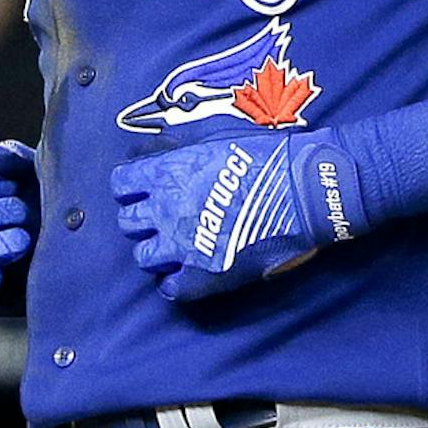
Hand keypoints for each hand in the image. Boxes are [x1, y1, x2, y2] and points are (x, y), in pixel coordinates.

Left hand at [112, 131, 362, 303]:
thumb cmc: (268, 158)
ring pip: (144, 257)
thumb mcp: (216, 139)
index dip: (131, 189)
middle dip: (143, 220)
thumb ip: (179, 149)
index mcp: (167, 174)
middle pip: (129, 223)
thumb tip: (152, 151)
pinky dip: (175, 282)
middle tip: (165, 219)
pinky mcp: (201, 277)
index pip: (121, 185)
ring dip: (157, 251)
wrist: (305, 190)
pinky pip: (169, 288)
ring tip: (178, 247)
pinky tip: (189, 272)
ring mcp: (180, 246)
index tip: (142, 191)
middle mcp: (165, 210)